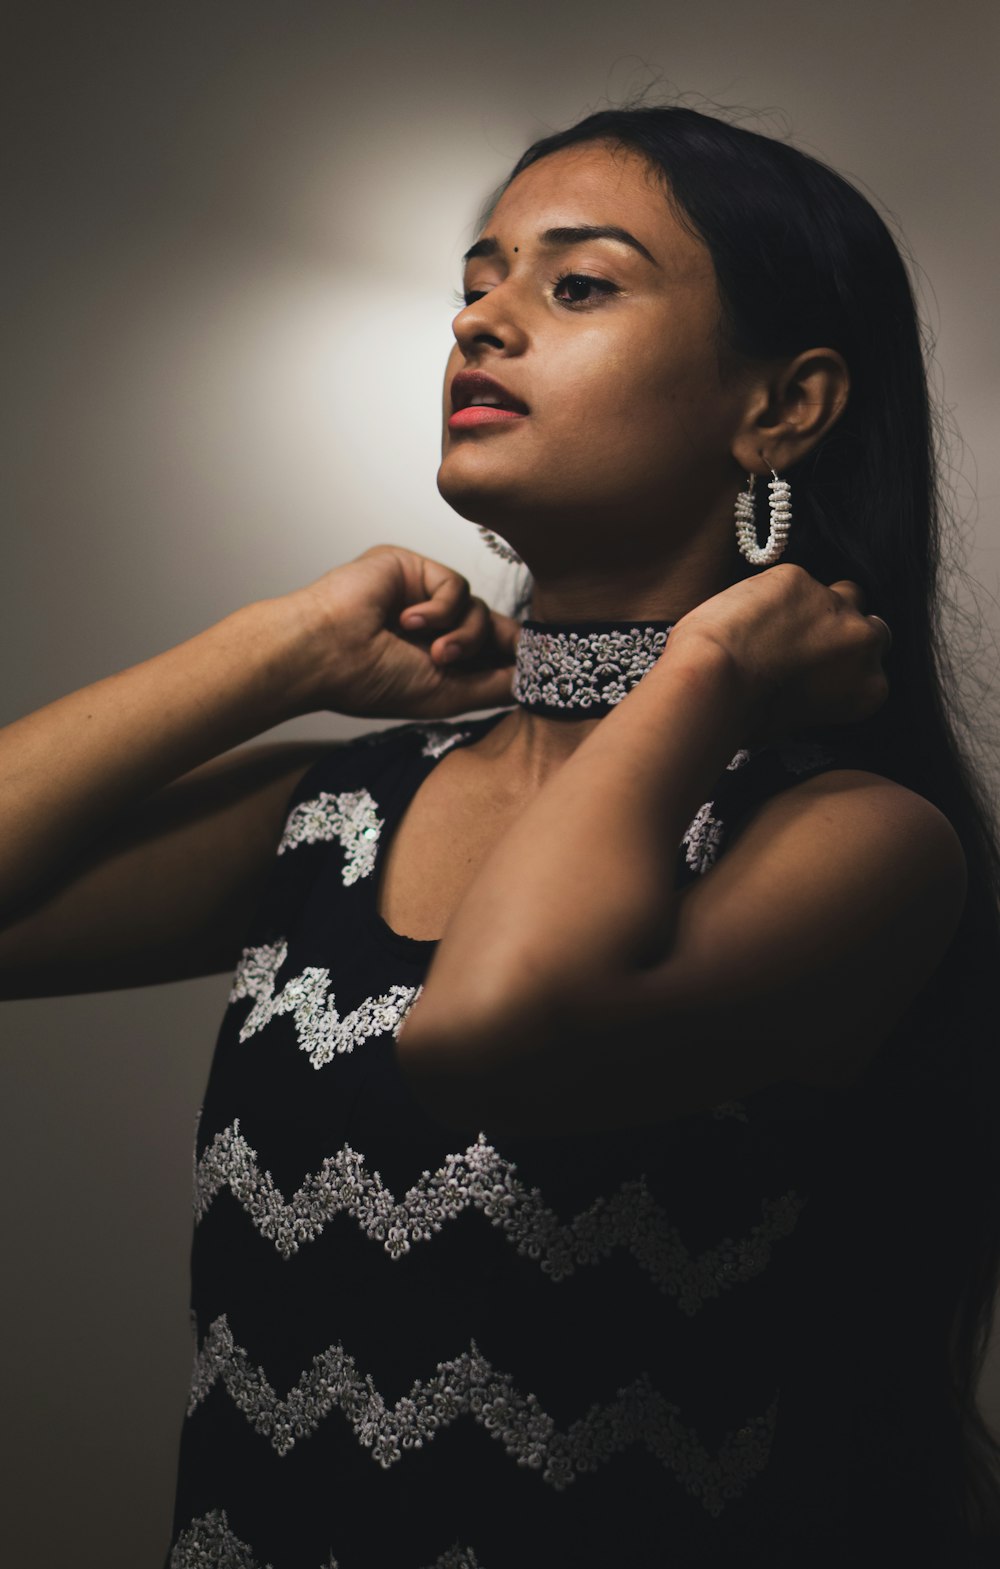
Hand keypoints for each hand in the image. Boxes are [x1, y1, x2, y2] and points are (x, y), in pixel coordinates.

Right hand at [282, 544, 520, 718]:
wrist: (326, 652)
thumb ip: (494, 686)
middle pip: (489, 625)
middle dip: (488, 646)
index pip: (487, 650)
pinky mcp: (413, 567)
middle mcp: (431, 625)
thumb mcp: (448, 696)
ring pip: (477, 607)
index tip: (533, 669)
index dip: (511, 657)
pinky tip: (408, 621)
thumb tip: (534, 680)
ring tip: (433, 653)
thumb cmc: (372, 681)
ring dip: (464, 634)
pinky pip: (456, 585)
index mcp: (435, 657)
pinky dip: (441, 609)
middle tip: (471, 663)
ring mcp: (422, 595)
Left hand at [668, 564, 890, 742]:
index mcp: (870, 689)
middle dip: (842, 632)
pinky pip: (792, 581)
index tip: (821, 667)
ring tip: (775, 624)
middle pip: (869, 626)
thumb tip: (805, 679)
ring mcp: (834, 603)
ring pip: (839, 594)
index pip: (871, 668)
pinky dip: (773, 593)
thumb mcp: (799, 720)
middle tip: (804, 643)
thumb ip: (821, 693)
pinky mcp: (798, 577)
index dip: (843, 665)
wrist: (714, 682)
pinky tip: (747, 612)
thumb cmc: (745, 715)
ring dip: (816, 605)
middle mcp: (864, 643)